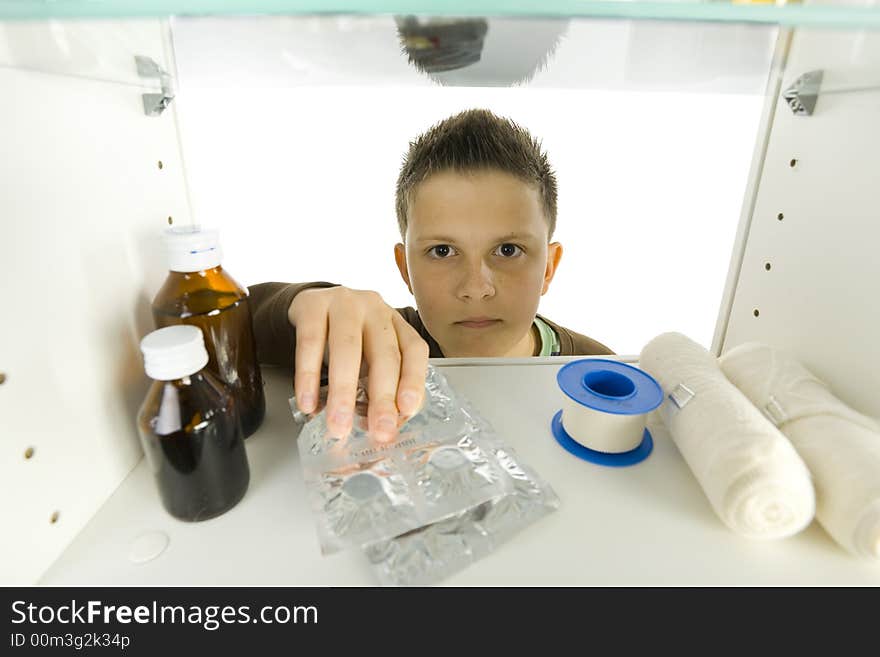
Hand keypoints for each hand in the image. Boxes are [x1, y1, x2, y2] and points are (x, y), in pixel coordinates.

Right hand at [288, 286, 428, 440]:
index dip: (414, 379)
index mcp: (395, 323)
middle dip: (381, 398)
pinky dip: (307, 376)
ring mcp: (343, 303)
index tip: (408, 409)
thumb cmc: (343, 337)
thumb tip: (383, 425)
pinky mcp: (311, 305)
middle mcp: (375, 309)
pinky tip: (307, 402)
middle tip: (378, 430)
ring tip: (338, 424)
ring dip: (343, 392)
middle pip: (383, 354)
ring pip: (347, 348)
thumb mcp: (367, 355)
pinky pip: (310, 342)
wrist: (306, 306)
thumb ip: (377, 385)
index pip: (413, 349)